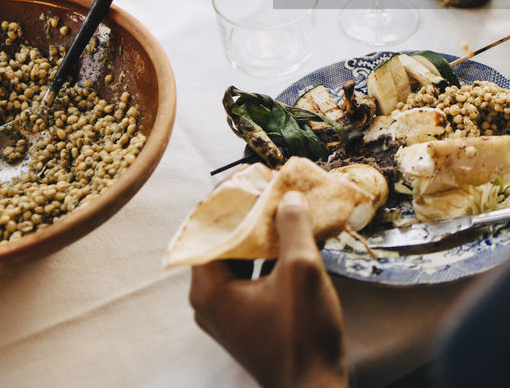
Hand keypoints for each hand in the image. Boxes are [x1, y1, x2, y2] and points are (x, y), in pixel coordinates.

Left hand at [189, 192, 346, 387]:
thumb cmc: (302, 334)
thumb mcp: (301, 270)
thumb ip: (292, 227)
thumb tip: (288, 196)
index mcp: (208, 288)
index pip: (207, 228)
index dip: (228, 198)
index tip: (251, 174)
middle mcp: (209, 302)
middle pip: (221, 243)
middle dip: (247, 214)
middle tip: (271, 188)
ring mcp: (227, 315)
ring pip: (237, 261)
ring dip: (260, 235)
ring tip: (286, 209)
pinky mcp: (246, 323)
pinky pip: (250, 279)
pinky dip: (268, 259)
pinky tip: (294, 243)